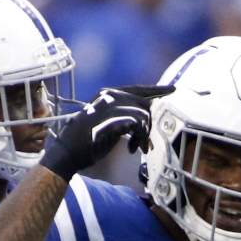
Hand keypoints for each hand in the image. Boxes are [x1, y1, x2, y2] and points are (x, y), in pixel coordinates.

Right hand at [40, 85, 173, 178]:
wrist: (68, 152)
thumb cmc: (87, 141)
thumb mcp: (105, 121)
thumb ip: (122, 114)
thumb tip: (145, 115)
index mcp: (107, 94)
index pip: (138, 89)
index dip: (157, 89)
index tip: (172, 89)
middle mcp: (110, 95)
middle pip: (145, 103)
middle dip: (150, 123)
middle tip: (146, 141)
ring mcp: (111, 106)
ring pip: (144, 115)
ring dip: (144, 134)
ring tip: (138, 147)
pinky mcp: (114, 119)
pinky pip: (139, 125)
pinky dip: (139, 139)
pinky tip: (132, 149)